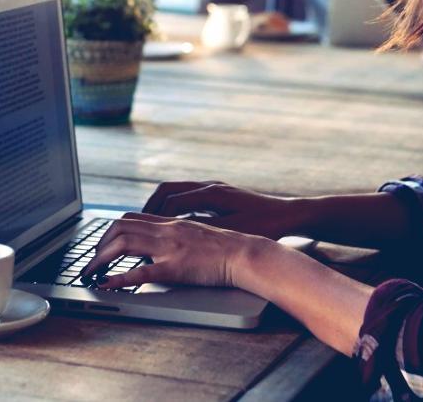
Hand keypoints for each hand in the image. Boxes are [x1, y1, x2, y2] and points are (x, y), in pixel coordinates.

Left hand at [81, 212, 261, 289]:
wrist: (246, 253)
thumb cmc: (228, 248)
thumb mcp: (197, 234)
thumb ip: (177, 236)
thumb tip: (160, 246)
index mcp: (172, 222)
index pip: (132, 217)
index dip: (111, 230)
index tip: (102, 245)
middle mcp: (166, 230)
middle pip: (120, 226)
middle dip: (99, 244)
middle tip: (91, 261)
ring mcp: (169, 247)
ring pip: (123, 243)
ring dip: (100, 258)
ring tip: (91, 273)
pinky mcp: (174, 267)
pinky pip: (139, 272)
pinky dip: (118, 278)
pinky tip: (107, 284)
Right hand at [143, 180, 306, 238]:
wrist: (290, 215)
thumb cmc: (266, 224)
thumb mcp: (234, 232)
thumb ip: (204, 232)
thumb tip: (177, 235)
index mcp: (211, 194)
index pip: (171, 202)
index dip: (153, 219)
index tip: (140, 234)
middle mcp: (209, 187)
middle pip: (166, 191)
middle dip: (148, 208)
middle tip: (132, 226)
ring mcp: (213, 188)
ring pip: (174, 191)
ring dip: (158, 207)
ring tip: (145, 225)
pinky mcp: (217, 195)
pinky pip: (185, 196)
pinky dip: (172, 208)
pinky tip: (169, 224)